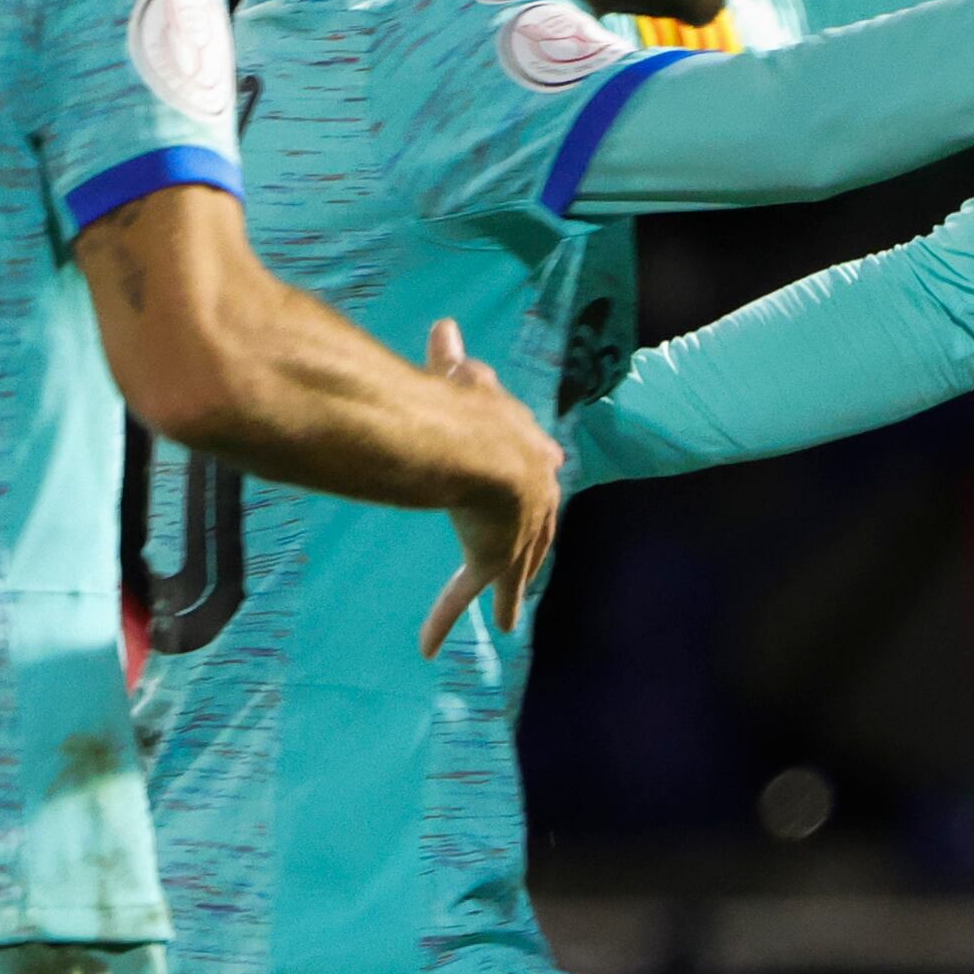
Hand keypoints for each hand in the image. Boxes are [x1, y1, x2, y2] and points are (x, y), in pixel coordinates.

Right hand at [421, 315, 561, 633]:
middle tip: (525, 559)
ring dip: (506, 590)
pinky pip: (463, 595)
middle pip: (536, 528)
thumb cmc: (470, 407)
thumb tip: (445, 326)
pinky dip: (444, 618)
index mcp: (531, 452)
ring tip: (504, 614)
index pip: (538, 461)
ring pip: (513, 569)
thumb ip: (453, 361)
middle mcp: (535, 499)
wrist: (484, 450)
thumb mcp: (463, 381)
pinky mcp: (494, 561)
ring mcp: (519, 535)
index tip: (545, 472)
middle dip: (531, 544)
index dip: (536, 469)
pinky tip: (428, 647)